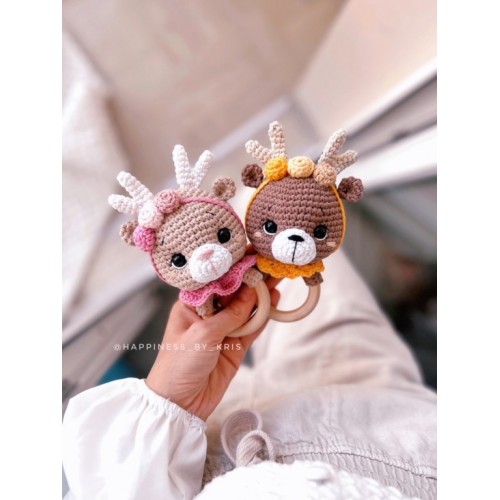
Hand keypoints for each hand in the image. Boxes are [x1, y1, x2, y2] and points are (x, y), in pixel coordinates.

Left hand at [145, 278, 279, 420]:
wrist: (178, 404)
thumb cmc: (179, 365)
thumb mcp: (203, 334)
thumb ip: (230, 314)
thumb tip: (252, 292)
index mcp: (192, 305)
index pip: (216, 281)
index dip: (234, 268)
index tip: (251, 254)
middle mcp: (208, 314)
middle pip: (234, 292)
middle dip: (252, 279)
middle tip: (271, 264)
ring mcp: (223, 330)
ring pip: (246, 308)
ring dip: (261, 294)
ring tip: (277, 277)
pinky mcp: (235, 346)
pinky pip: (252, 327)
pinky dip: (264, 315)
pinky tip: (274, 301)